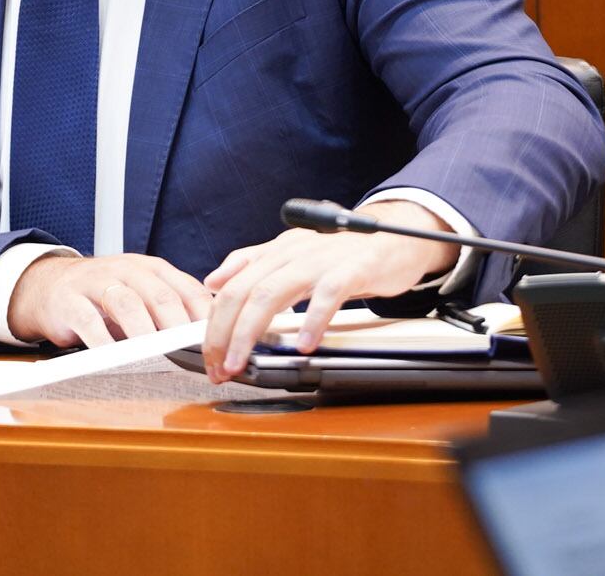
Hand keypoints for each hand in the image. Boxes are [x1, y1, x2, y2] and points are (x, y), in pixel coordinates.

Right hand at [8, 252, 214, 348]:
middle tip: (189, 353)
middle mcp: (127, 270)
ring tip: (154, 355)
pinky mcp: (70, 299)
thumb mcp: (141, 296)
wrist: (50, 285)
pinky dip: (102, 341)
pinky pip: (88, 320)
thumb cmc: (104, 296)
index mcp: (152, 269)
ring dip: (143, 330)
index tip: (215, 343)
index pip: (187, 289)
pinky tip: (112, 357)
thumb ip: (170, 313)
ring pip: (126, 303)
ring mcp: (97, 281)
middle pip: (160, 295)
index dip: (203, 317)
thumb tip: (207, 344)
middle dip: (177, 326)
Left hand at [200, 200, 451, 382]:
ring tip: (241, 361)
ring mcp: (320, 260)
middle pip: (244, 292)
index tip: (210, 356)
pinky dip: (313, 320)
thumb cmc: (343, 252)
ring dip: (251, 331)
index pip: (232, 287)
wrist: (394, 238)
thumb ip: (251, 263)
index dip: (214, 324)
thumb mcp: (292, 253)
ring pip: (273, 292)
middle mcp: (292, 253)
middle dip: (224, 333)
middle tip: (219, 367)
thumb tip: (213, 281)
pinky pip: (328, 294)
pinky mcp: (352, 268)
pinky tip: (305, 344)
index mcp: (276, 252)